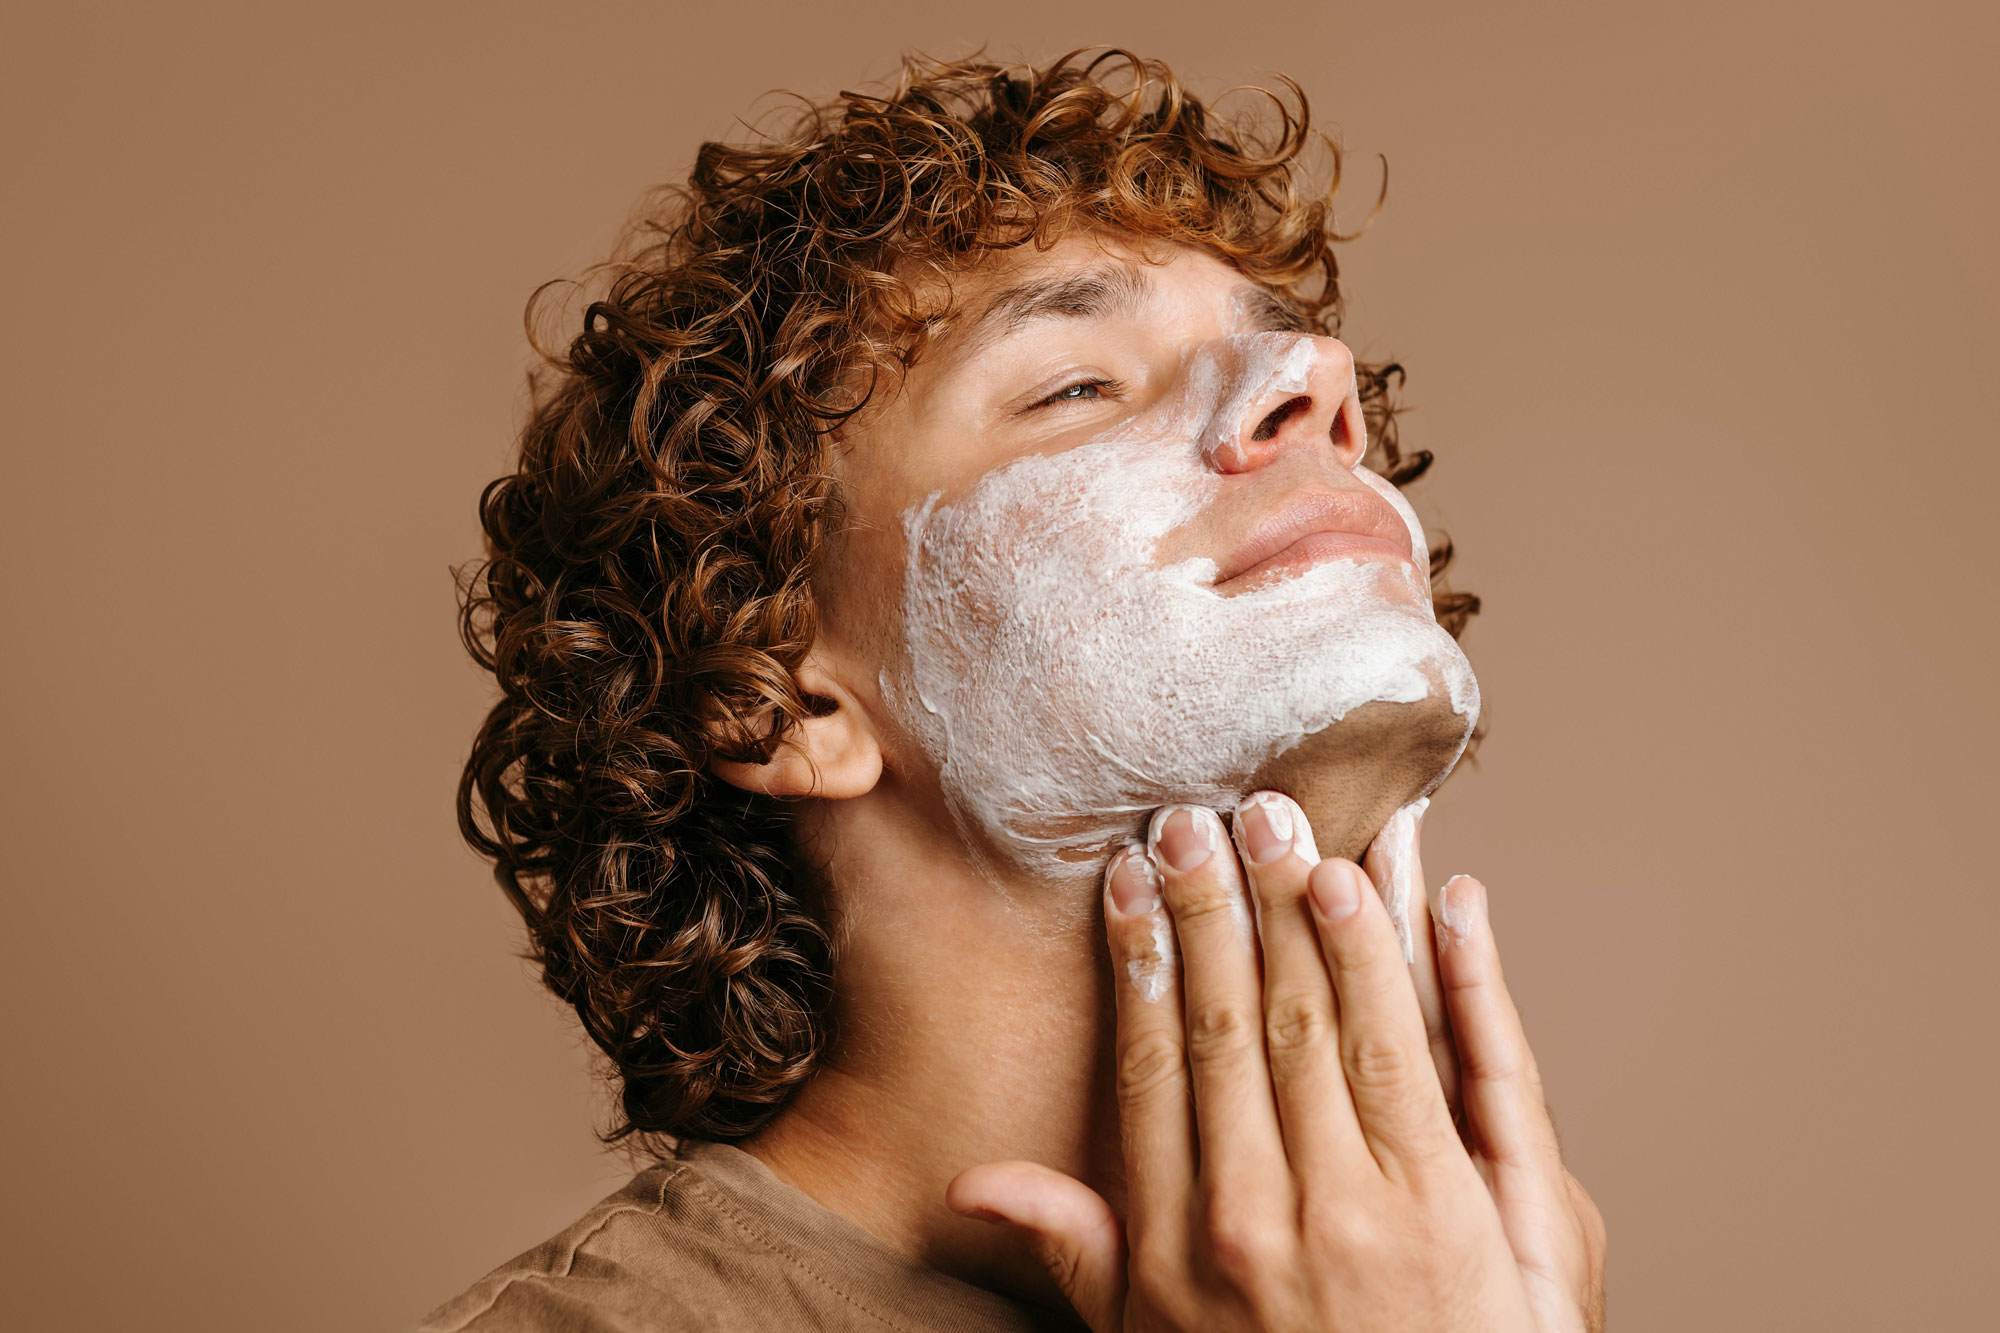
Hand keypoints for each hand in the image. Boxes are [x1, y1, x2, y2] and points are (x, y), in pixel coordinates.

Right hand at [947, 793, 1605, 1330]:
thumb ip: (1077, 1251)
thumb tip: (974, 1182)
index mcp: (1180, 1239)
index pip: (1155, 1063)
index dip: (1143, 959)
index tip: (1132, 876)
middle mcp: (1263, 1214)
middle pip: (1240, 1025)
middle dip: (1222, 908)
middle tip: (1207, 815)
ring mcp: (1367, 1211)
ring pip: (1333, 1026)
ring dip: (1313, 916)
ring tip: (1293, 831)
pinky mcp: (1461, 1212)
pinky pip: (1436, 1064)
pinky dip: (1427, 972)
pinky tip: (1420, 900)